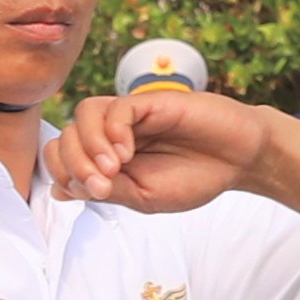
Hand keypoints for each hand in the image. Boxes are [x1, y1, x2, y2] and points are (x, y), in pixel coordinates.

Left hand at [59, 85, 274, 211]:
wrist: (239, 160)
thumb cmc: (195, 178)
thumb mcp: (144, 198)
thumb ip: (107, 191)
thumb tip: (61, 191)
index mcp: (107, 157)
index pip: (62, 154)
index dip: (63, 172)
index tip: (91, 193)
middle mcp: (112, 132)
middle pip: (68, 135)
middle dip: (74, 164)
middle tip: (101, 187)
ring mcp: (130, 115)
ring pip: (84, 114)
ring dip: (88, 146)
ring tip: (113, 169)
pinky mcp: (150, 101)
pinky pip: (116, 107)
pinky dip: (113, 130)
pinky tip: (126, 153)